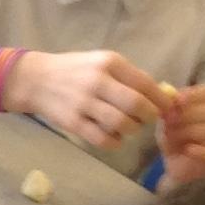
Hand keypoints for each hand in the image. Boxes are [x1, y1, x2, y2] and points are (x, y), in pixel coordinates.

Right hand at [10, 48, 172, 148]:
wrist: (37, 80)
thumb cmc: (75, 71)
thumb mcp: (101, 62)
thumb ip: (127, 76)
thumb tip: (157, 93)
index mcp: (110, 63)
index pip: (145, 84)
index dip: (160, 99)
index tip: (167, 108)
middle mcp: (98, 82)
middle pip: (136, 105)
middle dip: (148, 116)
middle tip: (147, 119)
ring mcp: (84, 104)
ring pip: (120, 124)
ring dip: (131, 130)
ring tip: (129, 127)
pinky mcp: (72, 123)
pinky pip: (101, 138)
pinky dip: (114, 142)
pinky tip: (115, 138)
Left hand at [159, 83, 204, 185]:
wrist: (180, 164)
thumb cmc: (180, 135)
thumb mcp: (172, 119)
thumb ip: (171, 107)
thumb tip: (167, 95)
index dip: (195, 95)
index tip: (177, 101)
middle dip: (189, 114)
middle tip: (169, 120)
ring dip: (191, 131)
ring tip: (172, 136)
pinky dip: (201, 152)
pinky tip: (188, 150)